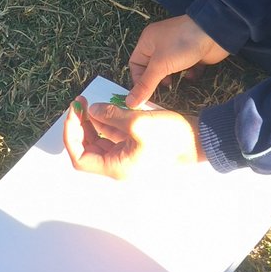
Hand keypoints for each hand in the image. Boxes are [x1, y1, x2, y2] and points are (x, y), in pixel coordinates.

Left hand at [63, 96, 203, 179]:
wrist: (198, 142)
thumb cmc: (171, 138)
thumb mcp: (139, 123)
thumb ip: (111, 116)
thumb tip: (92, 110)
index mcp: (117, 167)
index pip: (80, 158)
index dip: (72, 135)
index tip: (74, 113)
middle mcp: (118, 166)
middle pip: (88, 149)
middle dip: (80, 126)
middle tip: (80, 103)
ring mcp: (126, 158)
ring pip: (99, 142)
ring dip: (92, 123)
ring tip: (91, 103)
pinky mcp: (134, 148)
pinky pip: (112, 138)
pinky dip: (106, 124)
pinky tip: (105, 109)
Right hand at [127, 15, 228, 107]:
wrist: (213, 33)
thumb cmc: (181, 44)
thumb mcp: (160, 65)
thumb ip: (146, 85)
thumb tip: (130, 103)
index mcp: (147, 42)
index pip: (135, 64)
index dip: (138, 81)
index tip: (144, 95)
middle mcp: (160, 44)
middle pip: (152, 69)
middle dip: (156, 81)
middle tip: (161, 92)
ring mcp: (177, 49)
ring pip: (169, 70)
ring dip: (172, 78)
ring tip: (174, 84)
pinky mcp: (192, 55)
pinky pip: (185, 69)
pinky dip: (188, 74)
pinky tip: (191, 75)